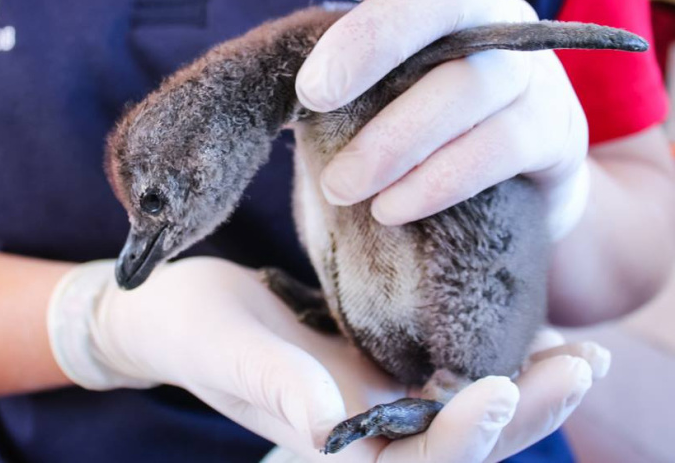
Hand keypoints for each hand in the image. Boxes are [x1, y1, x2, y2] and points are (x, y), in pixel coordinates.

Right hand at [48, 258, 608, 461]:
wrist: (173, 308)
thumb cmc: (186, 329)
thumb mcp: (225, 349)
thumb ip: (273, 386)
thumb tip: (327, 426)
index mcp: (331, 442)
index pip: (412, 462)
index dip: (463, 437)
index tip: (502, 386)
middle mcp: (364, 428)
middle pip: (460, 443)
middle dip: (526, 413)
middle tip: (583, 362)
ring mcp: (375, 393)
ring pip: (463, 406)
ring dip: (526, 386)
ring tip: (579, 350)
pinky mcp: (376, 357)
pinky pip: (444, 365)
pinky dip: (491, 349)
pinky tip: (527, 322)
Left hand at [275, 0, 590, 239]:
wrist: (524, 193)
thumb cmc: (432, 136)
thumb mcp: (390, 99)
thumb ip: (348, 87)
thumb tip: (277, 101)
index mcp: (439, 1)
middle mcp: (492, 17)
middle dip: (371, 38)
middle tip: (312, 95)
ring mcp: (530, 70)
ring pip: (466, 84)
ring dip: (392, 140)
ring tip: (340, 186)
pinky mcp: (554, 129)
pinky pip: (496, 147)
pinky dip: (435, 181)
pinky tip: (389, 208)